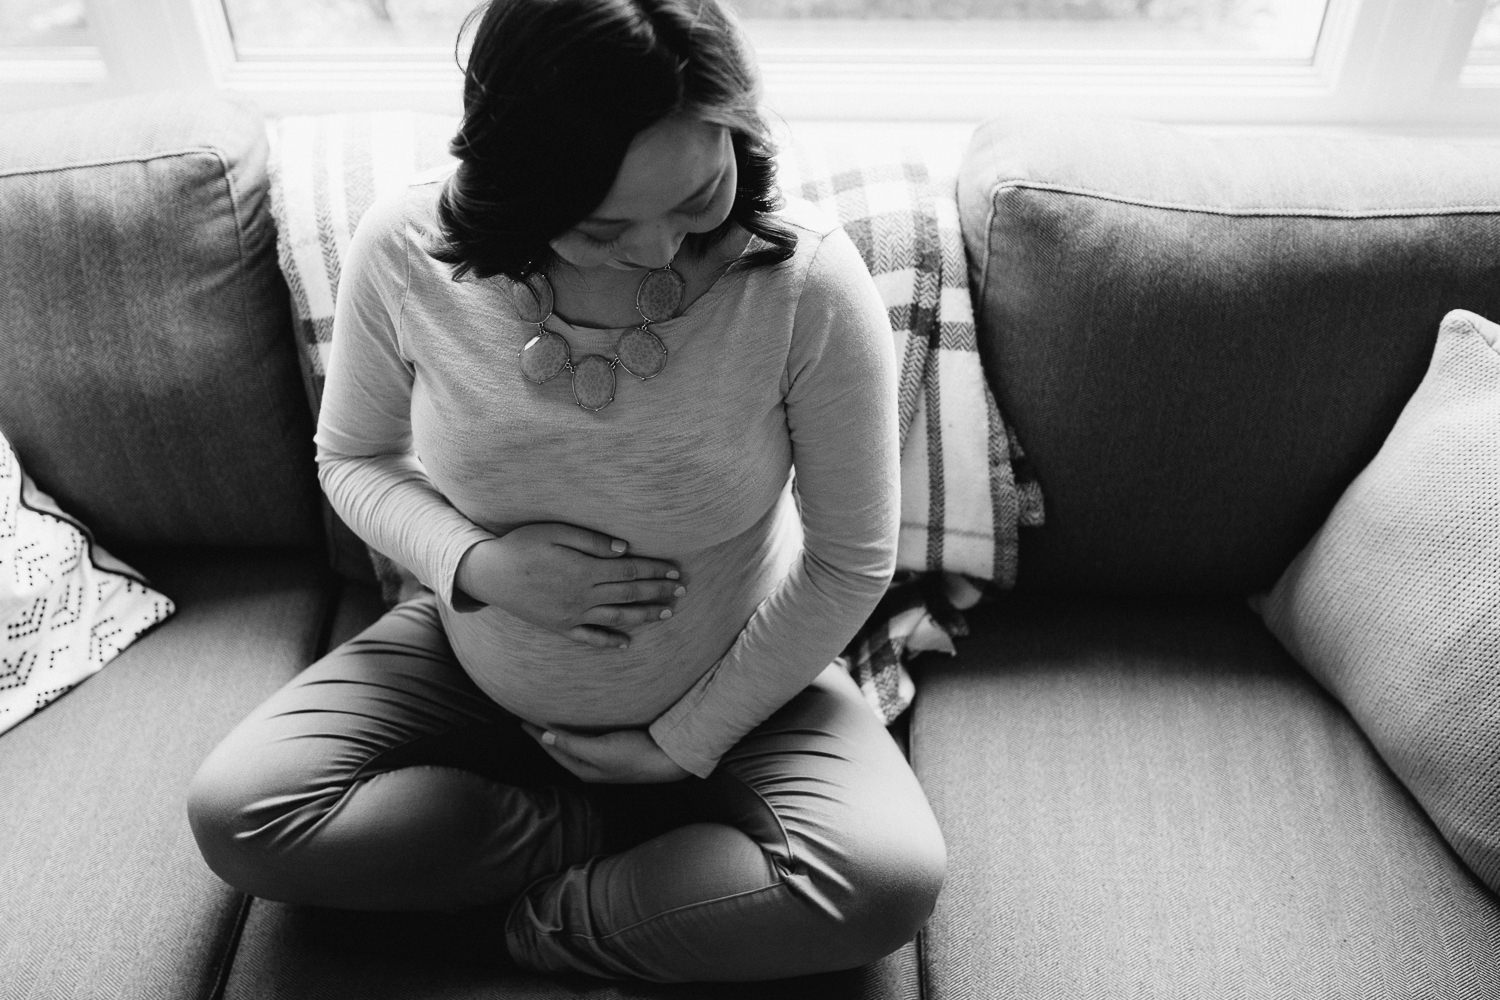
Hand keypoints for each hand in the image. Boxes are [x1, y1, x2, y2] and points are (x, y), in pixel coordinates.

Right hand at [456, 523, 682, 647]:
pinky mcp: (560, 627)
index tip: (675, 570)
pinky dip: (610, 643)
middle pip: (630, 594)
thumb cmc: (522, 545)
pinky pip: (589, 638)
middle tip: (682, 591)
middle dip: (658, 592)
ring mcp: (572, 615)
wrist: (489, 574)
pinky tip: (626, 645)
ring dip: (644, 616)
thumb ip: (592, 541)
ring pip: (617, 618)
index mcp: (585, 570)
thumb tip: (625, 549)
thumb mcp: (555, 532)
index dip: (655, 570)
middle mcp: (583, 596)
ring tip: (667, 613)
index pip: (630, 571)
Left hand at [522, 724, 691, 783]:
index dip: (537, 736)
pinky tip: (580, 723)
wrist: (666, 760)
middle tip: (531, 720)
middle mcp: (590, 765)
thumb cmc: (633, 754)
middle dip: (546, 736)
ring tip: (550, 720)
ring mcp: (603, 759)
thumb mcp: (599, 749)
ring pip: (574, 744)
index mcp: (583, 768)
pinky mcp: (615, 750)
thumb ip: (572, 743)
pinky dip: (578, 731)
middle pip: (561, 748)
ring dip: (562, 733)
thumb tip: (545, 736)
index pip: (553, 749)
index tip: (522, 721)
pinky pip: (588, 740)